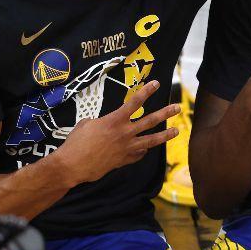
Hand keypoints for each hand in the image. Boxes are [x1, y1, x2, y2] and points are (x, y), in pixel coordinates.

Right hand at [52, 79, 179, 185]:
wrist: (73, 166)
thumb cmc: (75, 143)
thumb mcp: (86, 124)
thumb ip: (101, 122)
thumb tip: (104, 124)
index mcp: (114, 120)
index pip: (134, 102)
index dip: (146, 91)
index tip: (157, 84)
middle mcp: (125, 133)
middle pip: (150, 121)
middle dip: (166, 113)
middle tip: (178, 107)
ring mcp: (127, 147)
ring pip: (152, 140)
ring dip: (165, 135)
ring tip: (176, 131)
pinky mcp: (125, 160)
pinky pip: (139, 154)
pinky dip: (142, 151)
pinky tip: (145, 149)